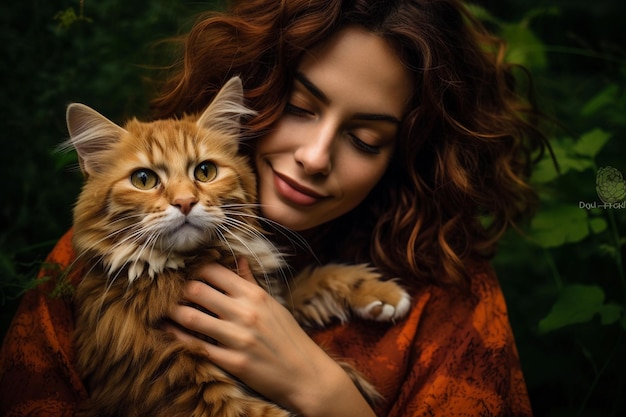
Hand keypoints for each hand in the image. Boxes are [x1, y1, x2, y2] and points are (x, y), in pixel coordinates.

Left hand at [168, 259, 375, 416]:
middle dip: (177, 289)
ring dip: (173, 312)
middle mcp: (245, 312)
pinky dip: (178, 337)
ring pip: (191, 317)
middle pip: (197, 289)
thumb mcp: (273, 304)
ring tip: (163, 309)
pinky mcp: (233, 362)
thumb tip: (238, 259)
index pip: (214, 271)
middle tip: (166, 291)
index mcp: (254, 295)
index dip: (192, 268)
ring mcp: (239, 338)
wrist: (305, 374)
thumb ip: (251, 282)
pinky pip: (197, 346)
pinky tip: (169, 331)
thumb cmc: (288, 337)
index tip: (182, 271)